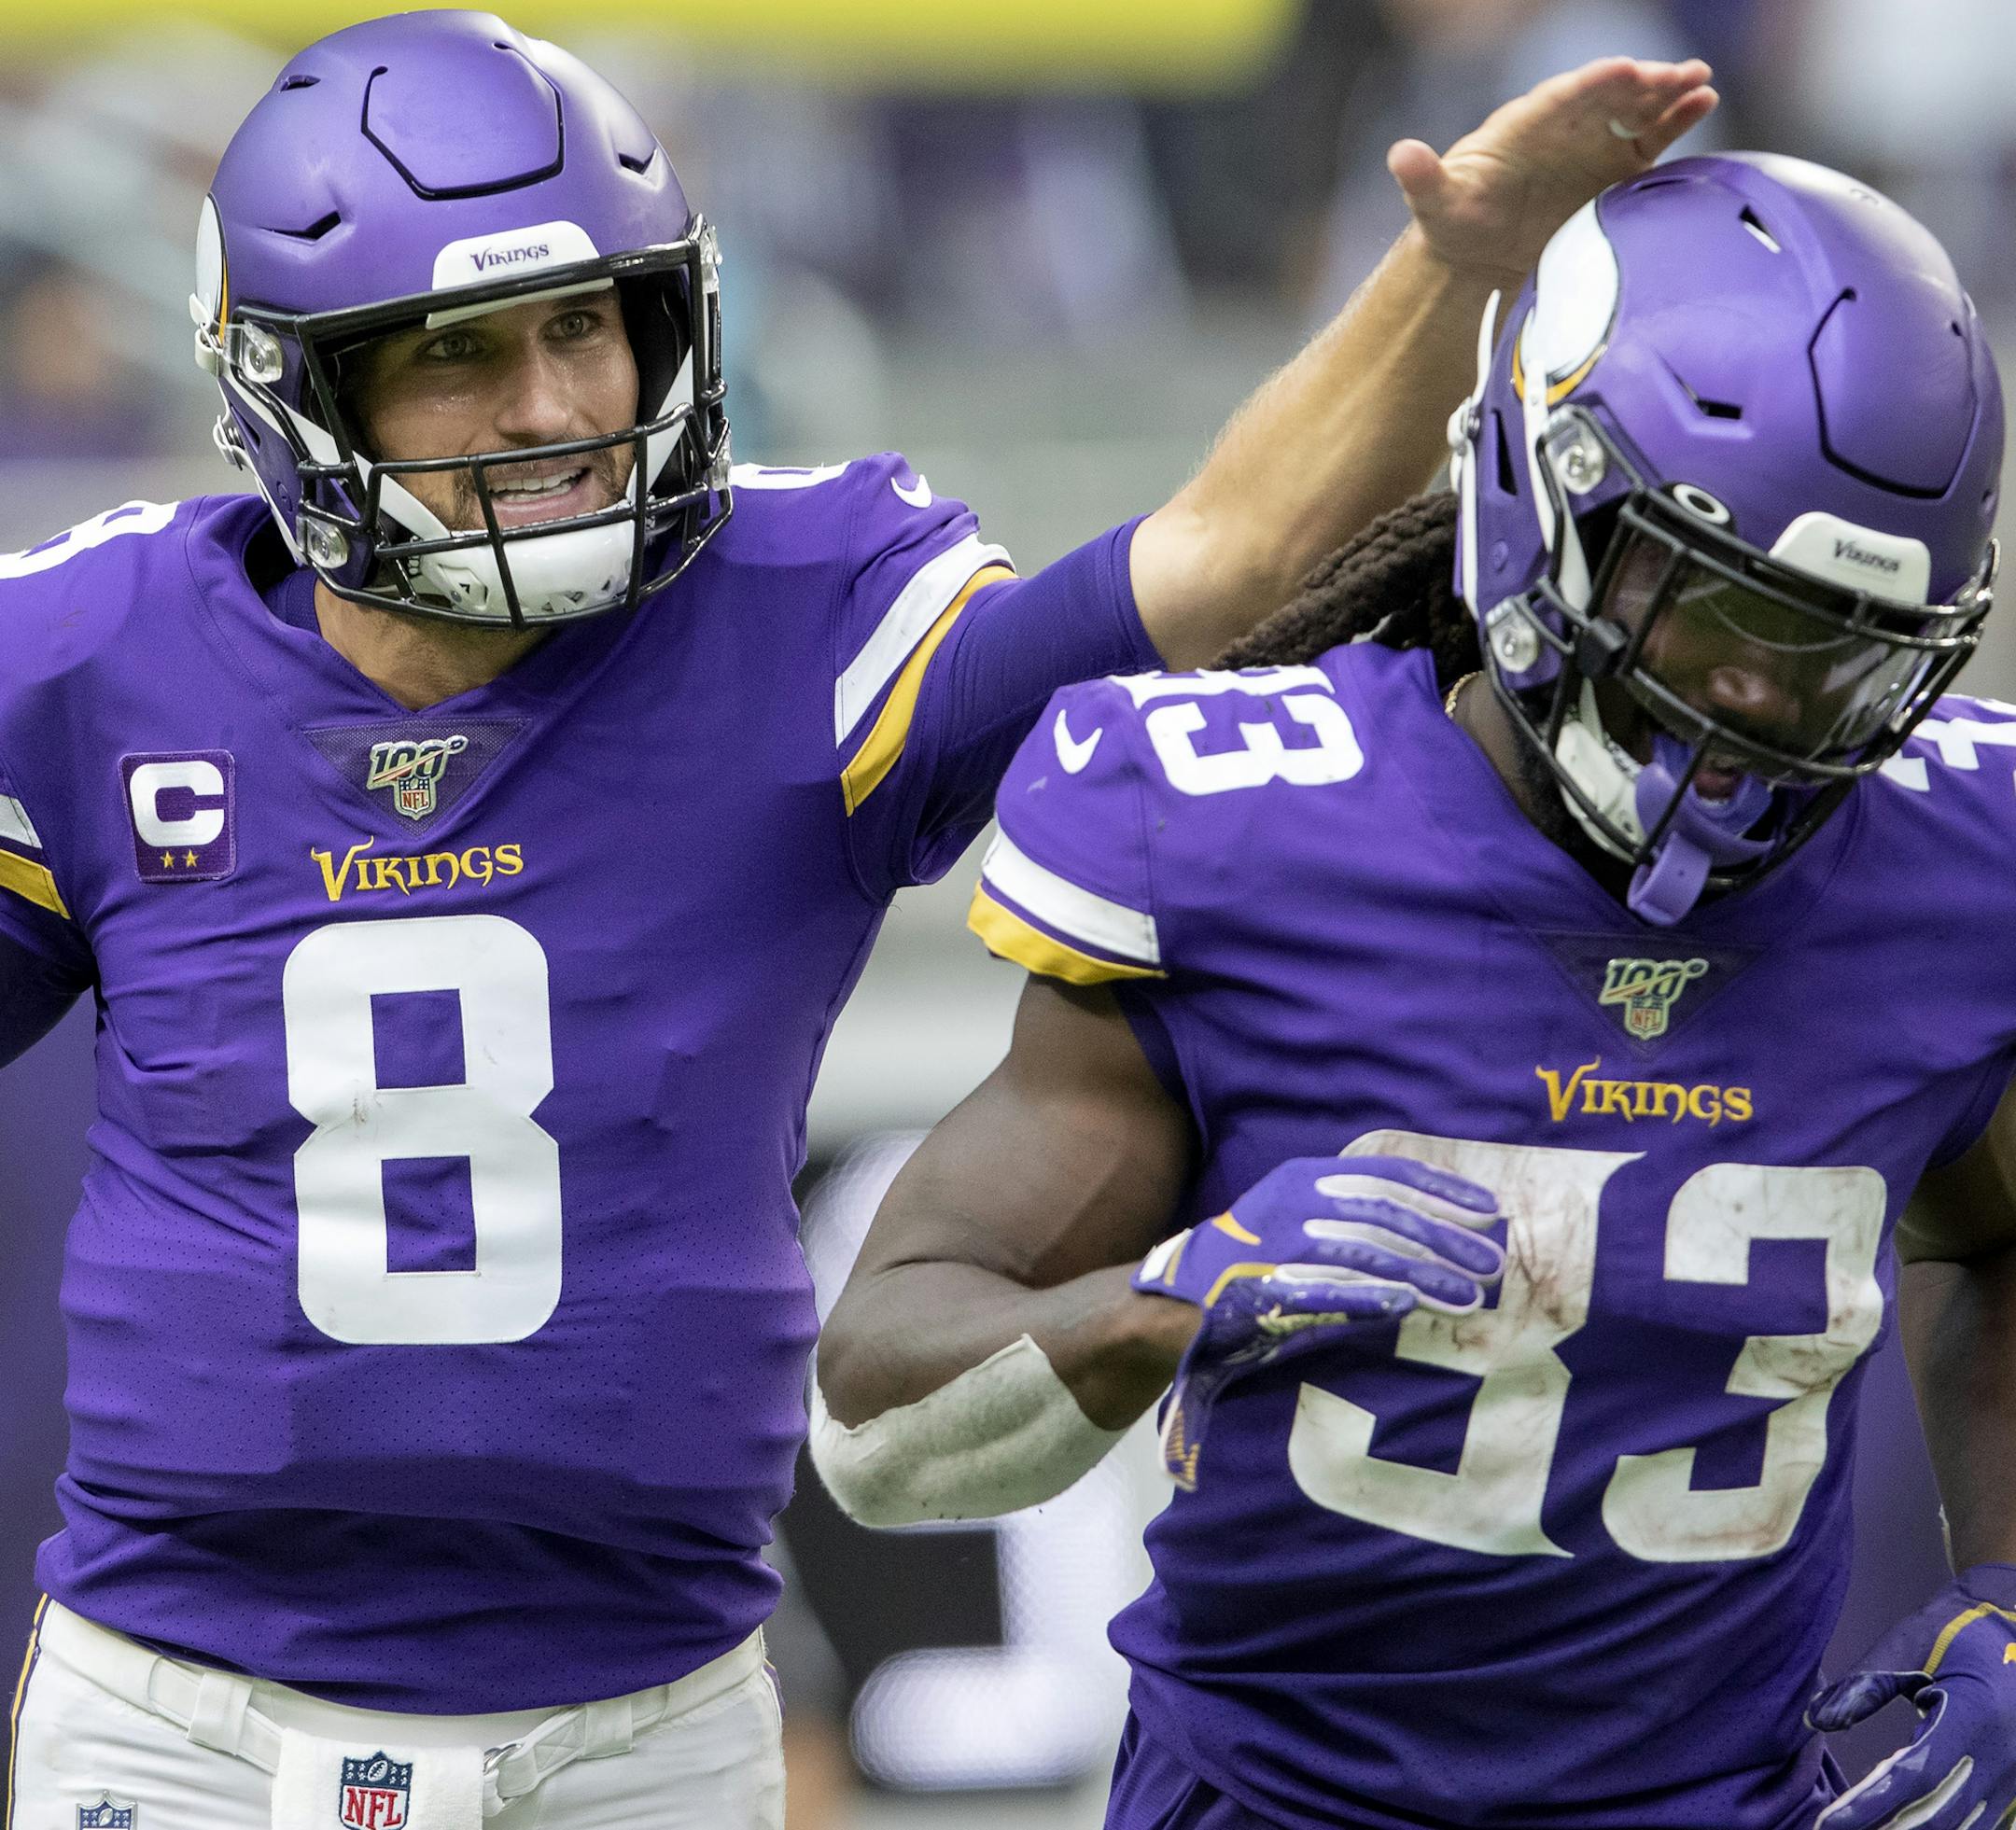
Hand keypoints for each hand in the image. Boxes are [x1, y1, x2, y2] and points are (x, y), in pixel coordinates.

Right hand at [1133, 1155, 1504, 1487]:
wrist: (1178, 1300)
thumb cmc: (1252, 1261)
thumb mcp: (1296, 1217)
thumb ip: (1352, 1216)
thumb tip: (1435, 1229)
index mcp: (1303, 1177)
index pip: (1385, 1175)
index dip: (1441, 1191)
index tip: (1487, 1210)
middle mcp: (1293, 1203)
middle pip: (1386, 1215)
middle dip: (1444, 1239)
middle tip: (1490, 1263)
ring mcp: (1279, 1246)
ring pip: (1368, 1253)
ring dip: (1425, 1276)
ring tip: (1469, 1297)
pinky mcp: (1269, 1289)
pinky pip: (1332, 1291)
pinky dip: (1373, 1297)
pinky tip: (1409, 1307)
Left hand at [1390, 56, 1718, 285]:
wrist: (1478, 254)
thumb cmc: (1456, 224)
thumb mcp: (1435, 204)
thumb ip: (1423, 180)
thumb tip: (1401, 155)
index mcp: (1524, 124)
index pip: (1563, 96)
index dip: (1593, 84)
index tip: (1623, 72)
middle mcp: (1564, 127)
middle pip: (1607, 97)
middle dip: (1642, 85)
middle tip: (1677, 75)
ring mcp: (1593, 144)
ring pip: (1635, 111)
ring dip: (1669, 95)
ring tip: (1702, 82)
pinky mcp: (1614, 170)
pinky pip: (1651, 140)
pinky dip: (1677, 121)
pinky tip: (1705, 102)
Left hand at [1807, 1565, 2015, 1828]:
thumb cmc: (1958, 1627)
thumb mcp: (1911, 1641)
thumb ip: (1865, 1683)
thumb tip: (1816, 1718)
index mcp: (1976, 1719)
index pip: (1913, 1778)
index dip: (1868, 1805)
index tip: (1829, 1824)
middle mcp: (2003, 1759)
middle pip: (1938, 1817)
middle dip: (1885, 1828)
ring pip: (1964, 1828)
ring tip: (1866, 1829)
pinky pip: (1983, 1823)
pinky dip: (1944, 1827)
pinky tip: (1905, 1823)